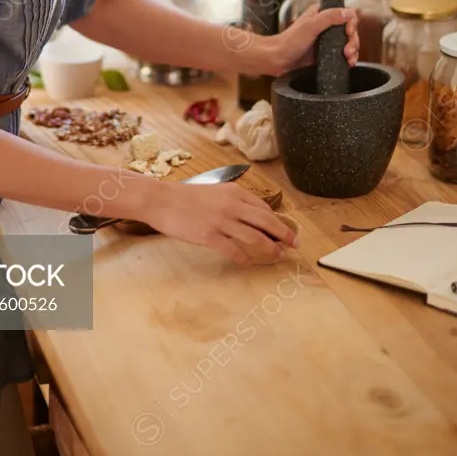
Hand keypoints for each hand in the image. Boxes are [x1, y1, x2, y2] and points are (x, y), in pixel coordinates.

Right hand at [148, 181, 299, 264]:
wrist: (161, 200)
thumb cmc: (185, 196)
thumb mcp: (214, 191)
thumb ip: (232, 201)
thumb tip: (250, 216)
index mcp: (234, 192)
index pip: (264, 208)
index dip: (278, 221)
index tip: (286, 231)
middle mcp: (232, 205)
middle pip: (266, 222)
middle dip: (284, 235)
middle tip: (295, 244)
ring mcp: (221, 221)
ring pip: (255, 237)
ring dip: (270, 249)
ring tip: (278, 256)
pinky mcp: (210, 236)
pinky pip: (234, 250)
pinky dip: (244, 259)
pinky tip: (248, 263)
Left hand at [264, 5, 358, 76]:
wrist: (277, 60)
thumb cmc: (289, 41)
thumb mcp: (310, 26)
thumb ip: (329, 17)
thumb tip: (349, 12)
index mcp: (321, 13)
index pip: (346, 13)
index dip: (351, 24)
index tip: (348, 33)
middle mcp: (325, 25)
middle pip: (350, 30)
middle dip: (353, 41)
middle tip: (347, 51)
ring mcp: (326, 40)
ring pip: (348, 42)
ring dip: (353, 51)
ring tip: (348, 59)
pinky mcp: (325, 53)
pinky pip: (342, 54)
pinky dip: (349, 58)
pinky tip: (349, 64)